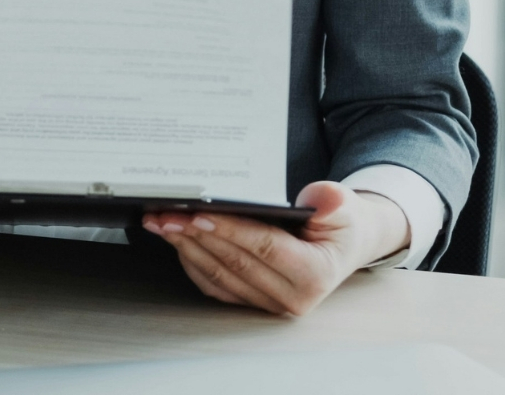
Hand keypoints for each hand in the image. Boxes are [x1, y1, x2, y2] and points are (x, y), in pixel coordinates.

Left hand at [142, 181, 408, 315]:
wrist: (343, 243)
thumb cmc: (340, 222)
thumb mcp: (344, 206)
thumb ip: (333, 202)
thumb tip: (318, 200)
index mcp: (313, 275)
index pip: (265, 248)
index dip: (230, 231)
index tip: (199, 214)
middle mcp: (290, 297)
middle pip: (233, 262)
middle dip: (195, 235)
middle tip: (166, 213)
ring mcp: (268, 303)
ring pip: (217, 274)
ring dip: (184, 247)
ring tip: (160, 221)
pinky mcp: (250, 300)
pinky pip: (213, 283)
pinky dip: (190, 260)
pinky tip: (175, 238)